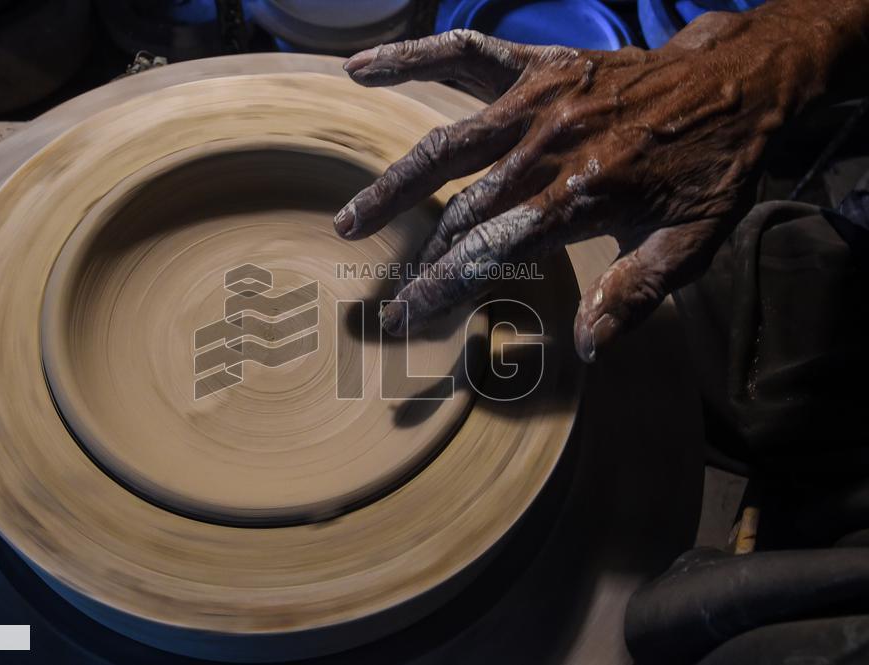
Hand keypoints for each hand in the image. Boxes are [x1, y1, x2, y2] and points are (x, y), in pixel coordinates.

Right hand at [335, 1, 867, 361]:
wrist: (738, 81)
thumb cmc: (711, 168)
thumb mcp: (690, 242)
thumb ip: (633, 294)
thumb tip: (585, 348)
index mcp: (579, 196)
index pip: (490, 251)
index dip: (441, 286)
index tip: (406, 317)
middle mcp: (546, 147)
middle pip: (459, 210)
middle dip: (417, 259)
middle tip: (381, 299)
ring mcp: (536, 100)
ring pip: (444, 144)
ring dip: (392, 186)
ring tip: (349, 221)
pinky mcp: (535, 65)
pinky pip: (463, 54)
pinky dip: (410, 57)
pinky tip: (359, 68)